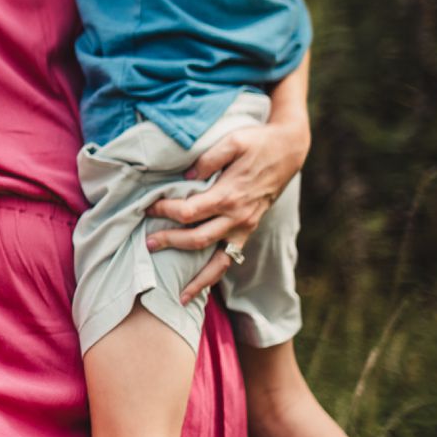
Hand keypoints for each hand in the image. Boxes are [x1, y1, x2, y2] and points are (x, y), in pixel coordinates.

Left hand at [146, 119, 309, 301]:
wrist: (289, 150)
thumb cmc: (258, 142)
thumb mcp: (233, 141)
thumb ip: (209, 158)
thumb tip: (187, 174)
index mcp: (229, 195)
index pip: (188, 212)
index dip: (164, 211)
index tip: (147, 207)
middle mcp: (238, 217)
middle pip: (197, 239)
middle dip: (170, 243)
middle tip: (147, 244)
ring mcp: (245, 226)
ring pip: (219, 261)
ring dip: (198, 279)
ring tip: (178, 295)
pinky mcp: (249, 229)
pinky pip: (232, 257)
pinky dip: (216, 273)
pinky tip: (201, 285)